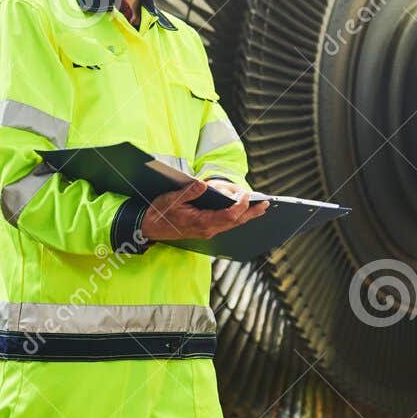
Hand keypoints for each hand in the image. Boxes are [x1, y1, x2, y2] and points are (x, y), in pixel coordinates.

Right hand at [139, 179, 266, 242]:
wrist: (149, 227)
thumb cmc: (160, 212)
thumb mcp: (171, 199)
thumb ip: (189, 193)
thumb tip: (204, 186)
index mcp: (201, 222)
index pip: (228, 216)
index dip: (240, 206)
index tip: (247, 195)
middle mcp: (207, 229)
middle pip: (235, 222)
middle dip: (251, 212)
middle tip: (266, 204)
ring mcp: (207, 230)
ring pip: (232, 224)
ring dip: (247, 215)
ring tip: (261, 207)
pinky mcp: (205, 229)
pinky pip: (226, 224)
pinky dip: (237, 217)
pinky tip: (243, 212)